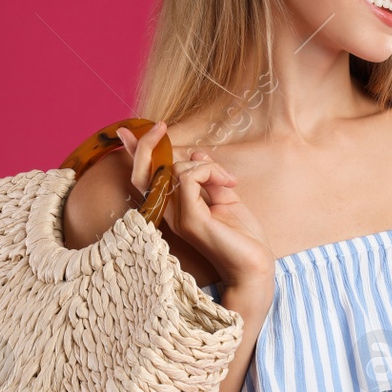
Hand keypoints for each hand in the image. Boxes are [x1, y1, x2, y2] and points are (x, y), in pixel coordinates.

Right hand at [115, 121, 274, 292]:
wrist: (254, 265)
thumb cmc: (242, 236)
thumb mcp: (224, 198)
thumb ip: (208, 177)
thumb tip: (195, 154)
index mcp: (173, 209)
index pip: (144, 179)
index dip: (136, 153)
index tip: (137, 129)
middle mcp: (168, 214)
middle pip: (142, 173)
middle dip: (147, 144)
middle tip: (160, 126)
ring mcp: (177, 218)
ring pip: (174, 171)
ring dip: (205, 165)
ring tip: (228, 181)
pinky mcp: (190, 219)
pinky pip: (189, 179)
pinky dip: (209, 172)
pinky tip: (227, 184)